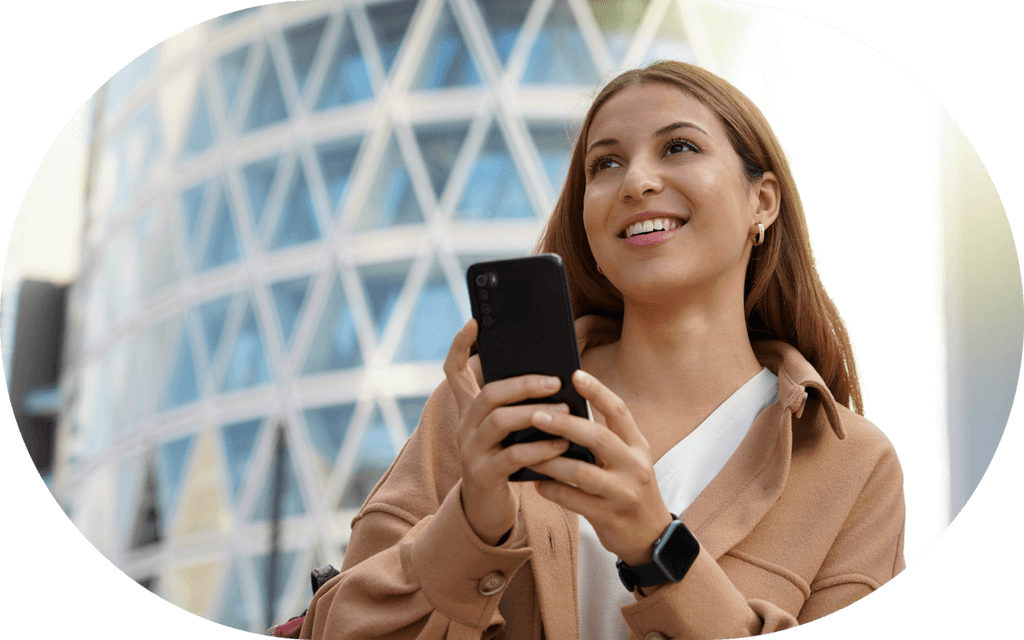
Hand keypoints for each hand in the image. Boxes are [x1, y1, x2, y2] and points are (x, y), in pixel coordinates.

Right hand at [443, 318, 573, 544]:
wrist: (489, 509)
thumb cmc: (508, 461)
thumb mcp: (510, 430)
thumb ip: (522, 405)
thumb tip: (556, 376)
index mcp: (470, 411)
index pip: (454, 371)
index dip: (460, 345)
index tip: (474, 321)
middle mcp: (464, 427)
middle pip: (488, 394)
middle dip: (523, 384)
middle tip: (555, 381)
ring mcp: (470, 451)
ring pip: (499, 422)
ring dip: (535, 413)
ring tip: (564, 410)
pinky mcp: (483, 476)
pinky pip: (512, 456)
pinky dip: (540, 449)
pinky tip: (562, 444)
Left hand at [526, 369, 673, 565]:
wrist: (651, 536)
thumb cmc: (629, 489)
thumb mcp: (628, 460)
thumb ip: (606, 438)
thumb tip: (566, 412)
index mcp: (637, 445)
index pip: (619, 411)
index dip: (598, 391)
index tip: (575, 374)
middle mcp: (634, 465)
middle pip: (597, 437)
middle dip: (564, 424)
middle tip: (536, 415)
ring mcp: (623, 492)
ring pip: (582, 472)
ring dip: (551, 460)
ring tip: (529, 452)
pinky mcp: (609, 516)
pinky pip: (574, 500)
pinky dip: (552, 489)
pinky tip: (538, 482)